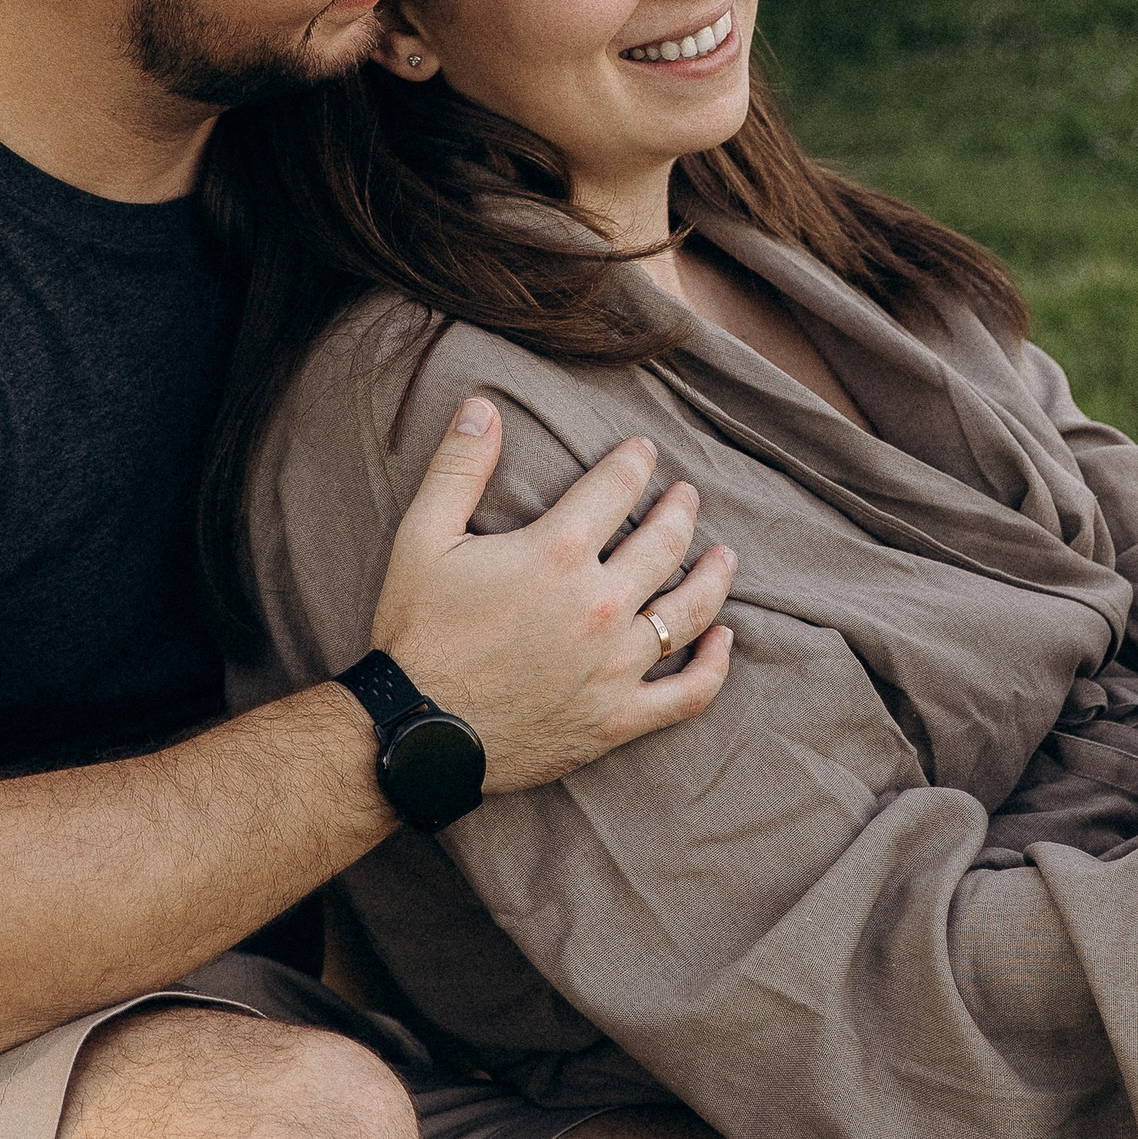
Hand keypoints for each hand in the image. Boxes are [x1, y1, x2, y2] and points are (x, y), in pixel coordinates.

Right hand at [368, 399, 734, 789]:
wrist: (413, 732)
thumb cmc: (417, 633)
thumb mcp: (422, 538)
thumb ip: (458, 467)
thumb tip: (483, 406)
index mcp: (558, 553)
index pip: (617, 487)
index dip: (635, 462)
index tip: (644, 451)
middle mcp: (600, 605)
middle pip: (665, 543)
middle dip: (679, 511)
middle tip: (686, 496)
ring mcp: (616, 665)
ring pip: (690, 611)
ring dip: (714, 576)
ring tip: (724, 555)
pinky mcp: (619, 717)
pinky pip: (688, 693)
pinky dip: (714, 666)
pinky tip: (724, 640)